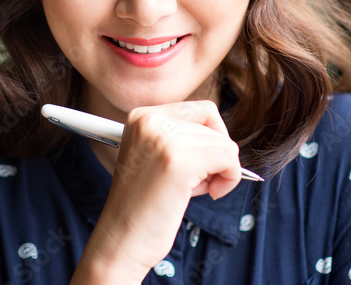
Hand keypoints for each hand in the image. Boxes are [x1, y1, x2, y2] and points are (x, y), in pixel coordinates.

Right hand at [70, 101, 242, 283]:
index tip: (200, 164)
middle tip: (197, 181)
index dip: (209, 138)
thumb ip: (182, 138)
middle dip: (215, 153)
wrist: (121, 242)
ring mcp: (163, 139)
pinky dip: (229, 178)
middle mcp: (149, 120)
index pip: (199, 110)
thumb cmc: (143, 207)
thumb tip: (223, 136)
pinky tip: (209, 194)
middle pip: (212, 122)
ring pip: (223, 142)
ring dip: (220, 170)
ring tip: (192, 190)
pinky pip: (228, 158)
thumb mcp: (155, 157)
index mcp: (141, 116)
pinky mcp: (178, 161)